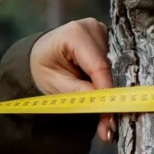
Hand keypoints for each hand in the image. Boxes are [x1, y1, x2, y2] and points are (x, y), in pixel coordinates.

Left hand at [30, 18, 115, 142]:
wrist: (39, 55)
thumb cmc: (43, 68)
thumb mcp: (55, 85)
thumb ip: (80, 94)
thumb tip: (105, 109)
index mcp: (75, 34)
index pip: (98, 66)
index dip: (107, 92)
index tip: (111, 117)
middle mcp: (92, 28)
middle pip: (109, 67)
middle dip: (108, 96)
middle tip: (108, 125)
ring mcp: (102, 30)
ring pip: (114, 67)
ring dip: (109, 90)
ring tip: (103, 111)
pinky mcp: (107, 38)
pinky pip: (114, 63)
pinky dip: (109, 81)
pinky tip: (104, 94)